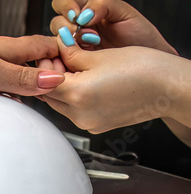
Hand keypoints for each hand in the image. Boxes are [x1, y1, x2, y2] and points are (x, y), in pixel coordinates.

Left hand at [0, 28, 65, 95]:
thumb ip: (21, 78)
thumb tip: (54, 79)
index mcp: (4, 46)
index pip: (41, 47)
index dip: (57, 58)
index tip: (68, 74)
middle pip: (23, 59)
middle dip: (37, 74)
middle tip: (46, 92)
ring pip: (4, 69)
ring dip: (15, 82)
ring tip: (20, 100)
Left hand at [39, 35, 185, 133]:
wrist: (167, 88)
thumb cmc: (142, 70)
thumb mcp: (99, 56)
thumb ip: (71, 54)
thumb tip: (57, 48)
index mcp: (77, 95)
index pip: (44, 81)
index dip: (44, 66)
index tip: (48, 55)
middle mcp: (79, 115)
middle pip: (49, 96)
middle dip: (50, 78)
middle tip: (59, 61)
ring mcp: (88, 124)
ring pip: (61, 105)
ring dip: (61, 89)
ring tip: (75, 71)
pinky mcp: (96, 127)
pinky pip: (75, 112)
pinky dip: (74, 99)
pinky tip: (85, 84)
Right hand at [50, 0, 176, 54]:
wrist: (149, 66)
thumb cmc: (140, 38)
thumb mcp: (124, 14)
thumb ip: (103, 5)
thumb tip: (83, 14)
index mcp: (88, 11)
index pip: (63, 3)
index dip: (66, 6)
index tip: (77, 15)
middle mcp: (78, 29)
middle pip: (56, 22)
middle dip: (66, 25)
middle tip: (82, 32)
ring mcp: (74, 49)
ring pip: (55, 42)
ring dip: (67, 42)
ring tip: (89, 45)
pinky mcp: (74, 66)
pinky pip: (60, 61)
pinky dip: (66, 59)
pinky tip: (82, 58)